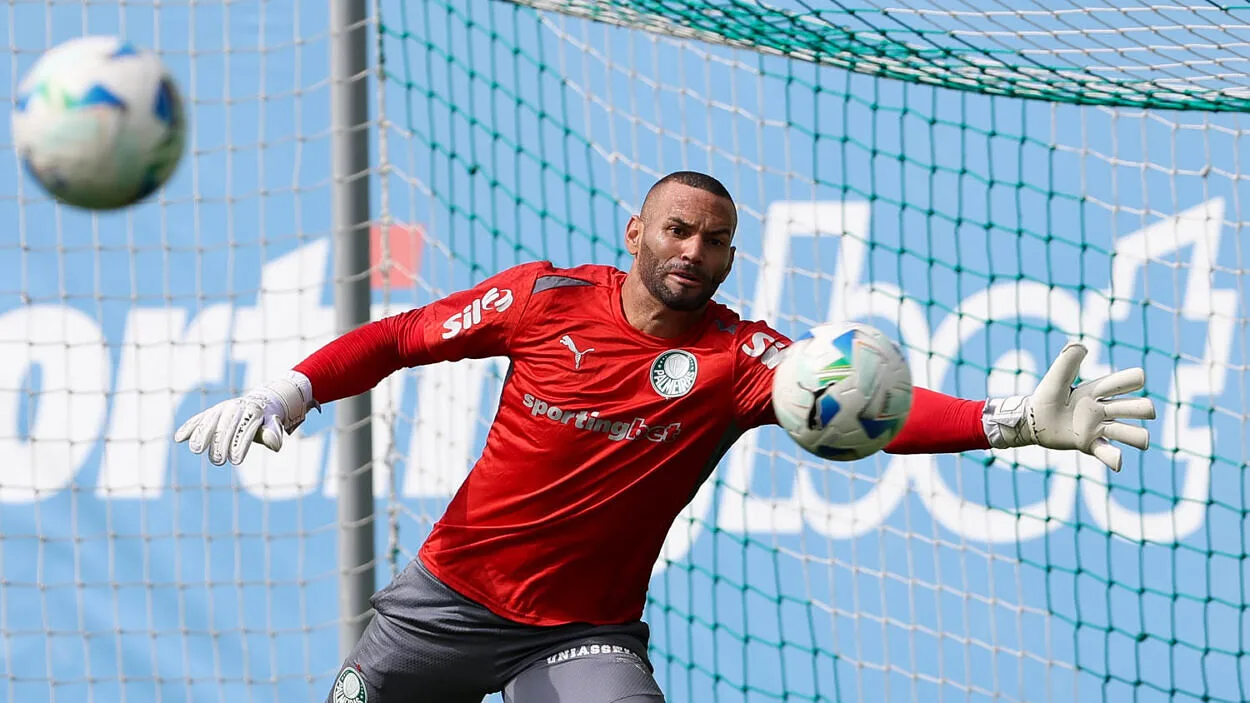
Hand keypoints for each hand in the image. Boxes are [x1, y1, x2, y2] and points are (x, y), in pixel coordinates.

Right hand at [174, 372, 316, 465]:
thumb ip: (272, 435)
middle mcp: (235, 408)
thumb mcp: (273, 426)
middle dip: (220, 444)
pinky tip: (179, 438)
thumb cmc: (265, 421)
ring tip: (196, 450)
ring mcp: (220, 409)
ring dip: (201, 435)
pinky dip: (189, 428)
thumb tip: (275, 445)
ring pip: (209, 422)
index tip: (235, 461)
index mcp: (252, 411)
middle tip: (218, 461)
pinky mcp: (210, 413)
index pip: (244, 430)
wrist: (259, 403)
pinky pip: (197, 420)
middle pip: (225, 427)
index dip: (239, 445)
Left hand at [983, 342, 1155, 471]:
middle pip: (1139, 408)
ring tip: (1143, 440)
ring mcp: (1099, 428)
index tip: (1136, 380)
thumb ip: (1067, 361)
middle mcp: (1104, 410)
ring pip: (1132, 433)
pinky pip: (1108, 453)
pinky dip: (1115, 458)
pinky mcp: (1090, 444)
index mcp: (1099, 391)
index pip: (1128, 382)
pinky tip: (1118, 461)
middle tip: (1133, 411)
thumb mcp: (1055, 378)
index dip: (1134, 379)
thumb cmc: (1046, 397)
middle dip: (1144, 408)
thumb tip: (1081, 345)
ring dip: (1138, 436)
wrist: (1031, 421)